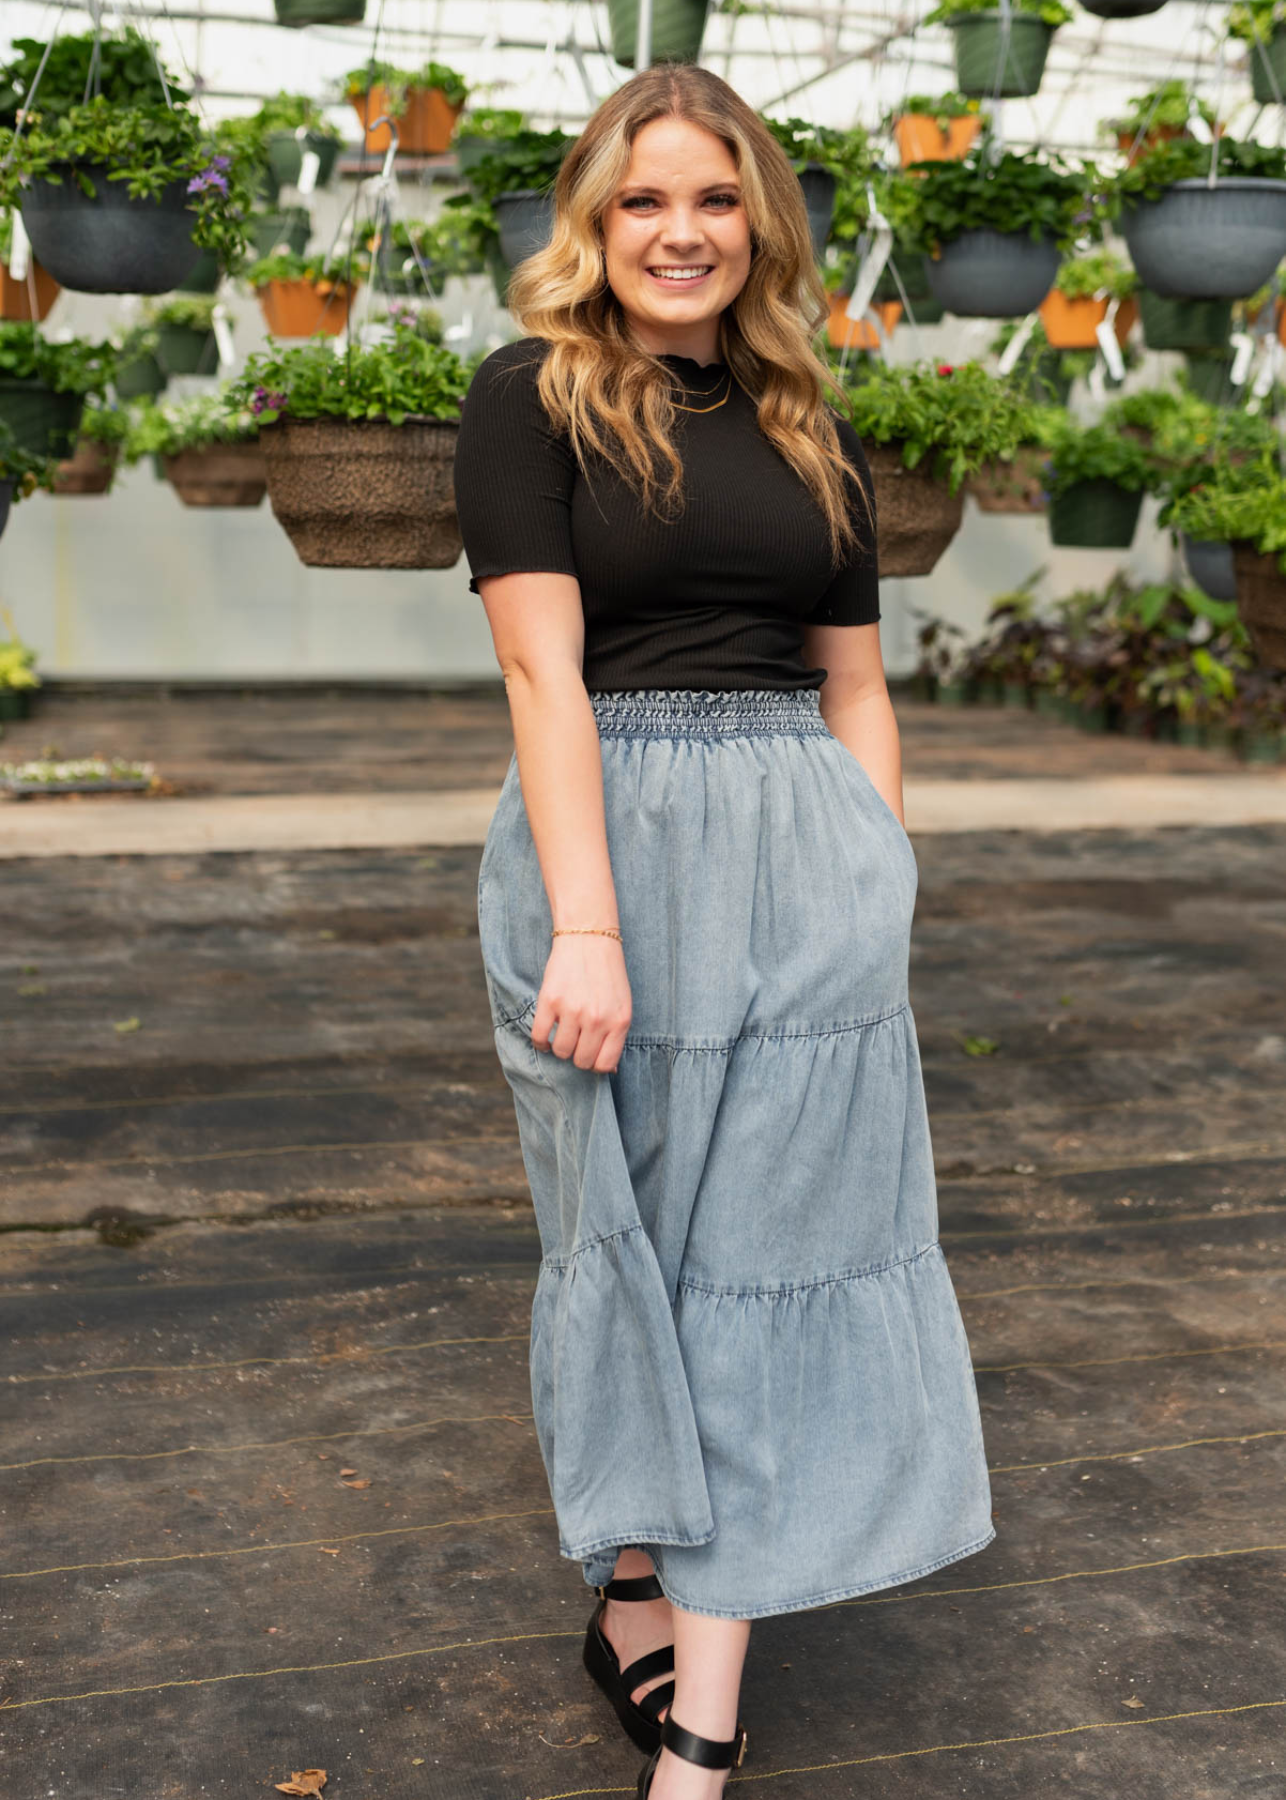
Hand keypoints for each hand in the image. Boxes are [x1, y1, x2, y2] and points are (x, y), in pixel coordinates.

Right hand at [532, 934, 631, 1072]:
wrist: (589, 938)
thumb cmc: (607, 973)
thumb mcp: (622, 1005)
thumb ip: (616, 1035)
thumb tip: (608, 1069)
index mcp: (619, 1022)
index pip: (604, 1065)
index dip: (594, 1064)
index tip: (589, 1054)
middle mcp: (597, 1019)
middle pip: (581, 1061)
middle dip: (576, 1055)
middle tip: (575, 1041)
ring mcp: (573, 1010)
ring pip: (560, 1051)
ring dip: (559, 1047)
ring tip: (562, 1033)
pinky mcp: (550, 1001)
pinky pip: (539, 1036)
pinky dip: (540, 1042)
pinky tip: (545, 1036)